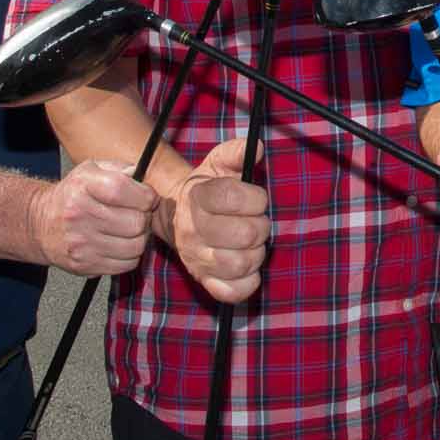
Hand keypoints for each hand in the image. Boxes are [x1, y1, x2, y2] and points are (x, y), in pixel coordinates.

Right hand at [28, 159, 158, 276]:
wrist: (40, 224)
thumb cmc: (73, 194)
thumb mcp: (91, 170)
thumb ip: (120, 168)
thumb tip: (143, 175)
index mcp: (82, 186)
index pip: (122, 189)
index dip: (145, 195)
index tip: (148, 197)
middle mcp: (79, 215)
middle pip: (135, 222)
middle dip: (145, 217)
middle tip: (139, 214)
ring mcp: (81, 244)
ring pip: (135, 246)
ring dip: (140, 238)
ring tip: (130, 229)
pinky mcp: (84, 265)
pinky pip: (126, 264)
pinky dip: (130, 255)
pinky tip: (120, 243)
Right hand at [166, 139, 271, 301]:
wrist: (179, 214)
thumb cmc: (208, 188)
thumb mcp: (218, 163)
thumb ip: (236, 152)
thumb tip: (256, 148)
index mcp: (197, 198)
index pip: (231, 198)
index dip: (255, 198)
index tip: (256, 198)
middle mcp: (193, 230)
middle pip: (243, 235)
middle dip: (260, 226)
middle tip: (256, 221)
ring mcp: (197, 259)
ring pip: (240, 264)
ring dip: (256, 253)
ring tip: (251, 243)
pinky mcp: (204, 281)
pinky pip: (231, 292)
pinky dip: (247, 283)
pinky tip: (248, 267)